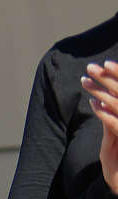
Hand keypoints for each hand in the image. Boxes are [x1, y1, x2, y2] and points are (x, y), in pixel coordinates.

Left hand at [87, 61, 117, 195]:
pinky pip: (115, 125)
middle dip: (107, 78)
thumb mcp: (115, 135)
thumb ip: (112, 119)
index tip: (106, 64)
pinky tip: (93, 104)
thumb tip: (102, 101)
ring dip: (100, 91)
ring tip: (84, 81)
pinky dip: (105, 113)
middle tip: (90, 67)